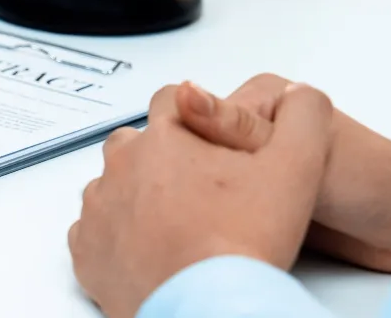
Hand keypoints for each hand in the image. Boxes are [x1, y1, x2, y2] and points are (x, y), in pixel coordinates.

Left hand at [68, 82, 332, 316]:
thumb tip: (301, 94)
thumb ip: (303, 120)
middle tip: (200, 192)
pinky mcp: (86, 251)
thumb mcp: (296, 169)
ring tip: (177, 225)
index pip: (171, 99)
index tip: (212, 146)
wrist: (208, 306)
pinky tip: (147, 250)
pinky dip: (115, 238)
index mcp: (163, 137)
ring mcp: (98, 209)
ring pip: (113, 186)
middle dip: (163, 158)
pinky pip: (93, 232)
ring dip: (136, 197)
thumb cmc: (242, 242)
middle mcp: (120, 166)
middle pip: (137, 143)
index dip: (195, 116)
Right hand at [176, 73, 390, 272]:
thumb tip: (185, 95)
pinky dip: (228, 214)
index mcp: (262, 96)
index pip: (196, 118)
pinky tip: (234, 224)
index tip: (194, 177)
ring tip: (227, 214)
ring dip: (215, 198)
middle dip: (201, 177)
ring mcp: (261, 159)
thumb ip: (236, 125)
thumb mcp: (293, 148)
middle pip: (201, 150)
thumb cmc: (367, 179)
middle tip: (216, 199)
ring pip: (212, 177)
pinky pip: (229, 200)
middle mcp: (258, 124)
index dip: (190, 150)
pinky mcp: (265, 192)